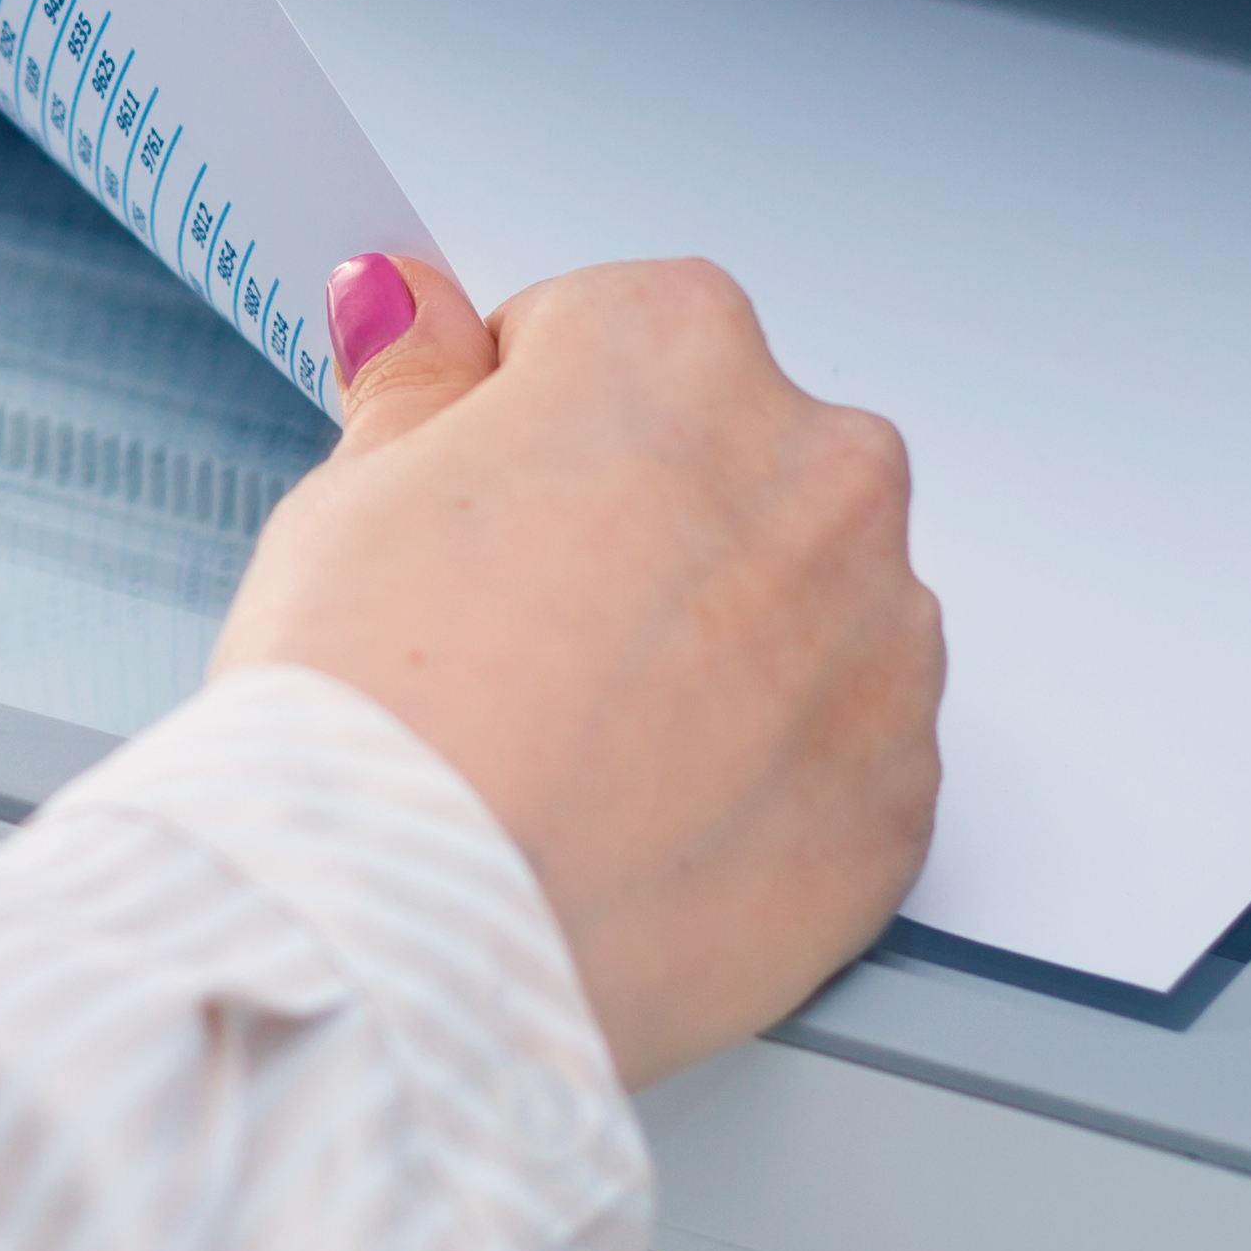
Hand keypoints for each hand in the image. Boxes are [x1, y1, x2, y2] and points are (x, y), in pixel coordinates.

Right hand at [211, 253, 942, 1085]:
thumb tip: (409, 310)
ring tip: (574, 738)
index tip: (470, 506)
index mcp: (676, 352)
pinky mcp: (904, 797)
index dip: (512, 427)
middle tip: (508, 631)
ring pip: (795, 606)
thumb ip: (414, 383)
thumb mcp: (346, 496)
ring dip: (714, 647)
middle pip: (722, 461)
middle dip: (637, 522)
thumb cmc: (377, 713)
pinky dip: (761, 775)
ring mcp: (881, 639)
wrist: (420, 940)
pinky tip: (640, 810)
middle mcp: (816, 470)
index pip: (598, 335)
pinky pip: (837, 752)